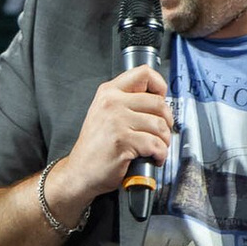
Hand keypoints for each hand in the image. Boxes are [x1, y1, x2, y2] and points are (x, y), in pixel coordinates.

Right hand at [51, 66, 173, 208]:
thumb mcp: (105, 114)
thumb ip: (126, 102)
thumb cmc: (95, 147)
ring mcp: (116, 121)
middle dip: (167, 122)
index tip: (161, 100)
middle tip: (162, 133)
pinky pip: (155, 145)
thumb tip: (158, 100)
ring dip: (164, 141)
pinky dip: (160, 155)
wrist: (79, 172)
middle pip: (158, 102)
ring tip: (156, 148)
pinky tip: (153, 158)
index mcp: (109, 92)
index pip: (144, 73)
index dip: (159, 86)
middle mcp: (112, 102)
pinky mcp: (122, 141)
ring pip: (160, 125)